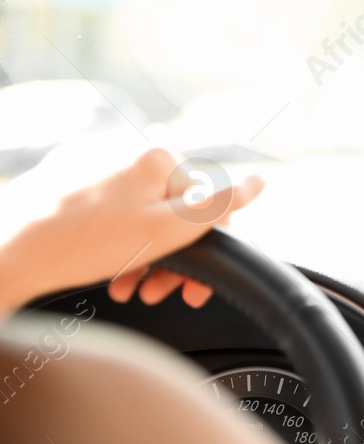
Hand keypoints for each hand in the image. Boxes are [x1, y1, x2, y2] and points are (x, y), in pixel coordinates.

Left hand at [0, 148, 263, 313]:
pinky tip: (102, 269)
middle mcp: (123, 152)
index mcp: (155, 157)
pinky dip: (109, 242)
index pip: (203, 203)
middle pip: (166, 210)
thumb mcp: (167, 231)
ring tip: (127, 287)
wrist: (4, 252)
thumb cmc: (82, 245)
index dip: (204, 247)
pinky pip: (102, 212)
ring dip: (140, 256)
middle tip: (158, 292)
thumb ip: (218, 206)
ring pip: (134, 214)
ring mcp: (89, 165)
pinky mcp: (61, 182)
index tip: (193, 285)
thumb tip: (257, 183)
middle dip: (169, 257)